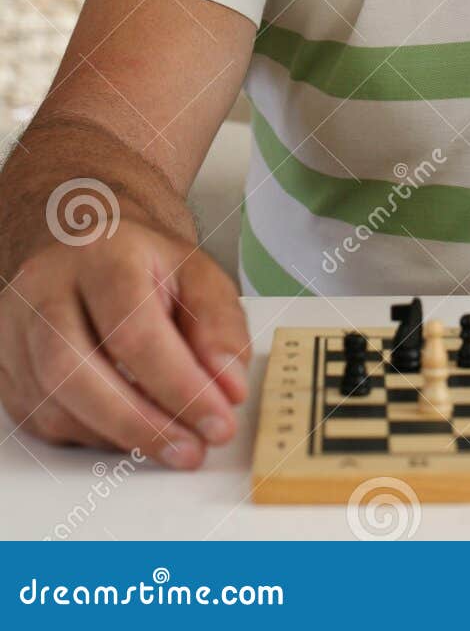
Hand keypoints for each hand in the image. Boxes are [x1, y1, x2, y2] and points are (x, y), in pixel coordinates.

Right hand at [0, 221, 250, 468]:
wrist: (85, 240)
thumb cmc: (142, 261)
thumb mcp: (197, 272)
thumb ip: (220, 326)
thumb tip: (229, 388)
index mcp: (101, 254)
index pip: (131, 329)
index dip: (178, 385)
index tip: (217, 420)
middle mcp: (45, 288)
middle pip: (72, 371)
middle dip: (139, 424)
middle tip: (190, 449)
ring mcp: (15, 328)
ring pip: (52, 403)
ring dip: (118, 436)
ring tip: (172, 443)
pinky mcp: (5, 365)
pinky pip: (42, 418)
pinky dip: (93, 435)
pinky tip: (131, 430)